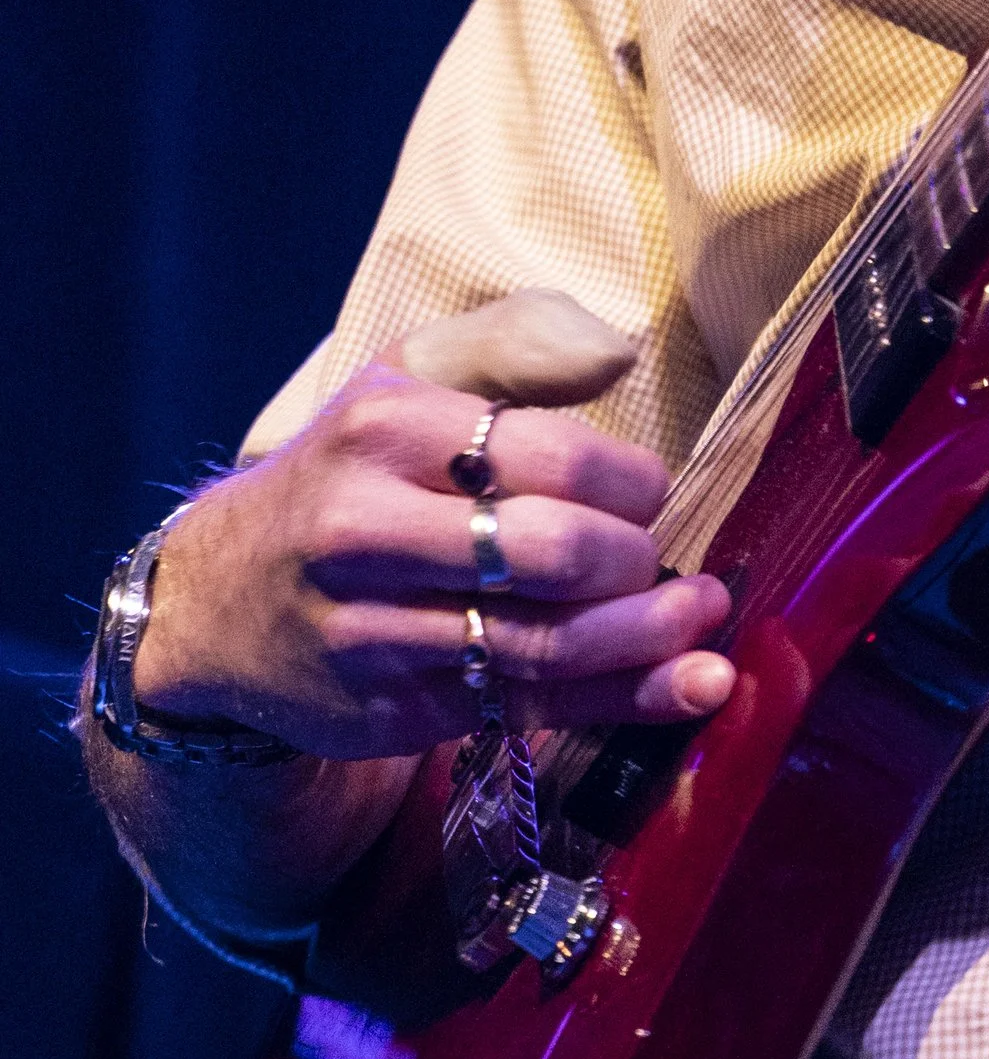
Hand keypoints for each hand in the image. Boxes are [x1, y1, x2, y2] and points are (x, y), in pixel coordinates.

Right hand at [133, 290, 735, 759]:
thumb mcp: (404, 382)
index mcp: (386, 427)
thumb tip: (618, 357)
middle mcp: (368, 529)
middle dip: (633, 559)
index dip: (629, 481)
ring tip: (706, 620)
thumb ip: (514, 348)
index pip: (553, 457)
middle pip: (549, 553)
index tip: (647, 494)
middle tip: (655, 557)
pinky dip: (622, 698)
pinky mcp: (391, 711)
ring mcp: (373, 631)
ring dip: (648, 637)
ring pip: (543, 643)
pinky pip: (528, 706)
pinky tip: (690, 685)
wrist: (212, 604)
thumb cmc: (344, 477)